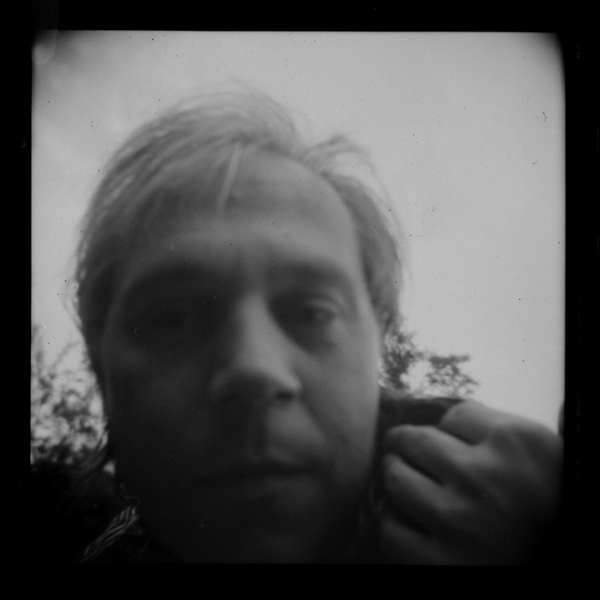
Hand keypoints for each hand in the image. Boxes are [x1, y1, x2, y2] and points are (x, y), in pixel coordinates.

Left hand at [379, 399, 562, 563]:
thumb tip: (449, 415)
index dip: (450, 429)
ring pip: (396, 479)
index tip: (451, 441)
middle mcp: (482, 475)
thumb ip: (498, 427)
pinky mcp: (440, 562)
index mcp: (514, 442)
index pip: (454, 415)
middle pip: (416, 440)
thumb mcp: (543, 454)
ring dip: (396, 478)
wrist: (567, 565)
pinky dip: (396, 524)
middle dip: (405, 443)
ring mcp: (459, 519)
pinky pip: (391, 529)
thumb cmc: (556, 505)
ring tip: (402, 480)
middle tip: (401, 448)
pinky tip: (411, 523)